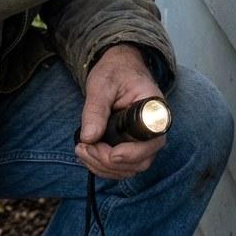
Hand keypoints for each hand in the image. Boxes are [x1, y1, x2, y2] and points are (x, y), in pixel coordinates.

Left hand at [75, 45, 165, 180]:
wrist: (119, 67)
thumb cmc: (115, 71)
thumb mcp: (102, 84)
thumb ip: (96, 109)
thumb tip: (88, 137)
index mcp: (154, 109)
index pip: (153, 140)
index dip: (133, 153)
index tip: (112, 154)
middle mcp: (153, 129)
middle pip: (140, 160)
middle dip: (108, 161)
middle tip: (84, 148)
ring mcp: (144, 141)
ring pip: (130, 168)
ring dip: (103, 166)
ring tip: (81, 150)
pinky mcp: (132, 146)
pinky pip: (122, 166)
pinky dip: (103, 166)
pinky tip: (87, 153)